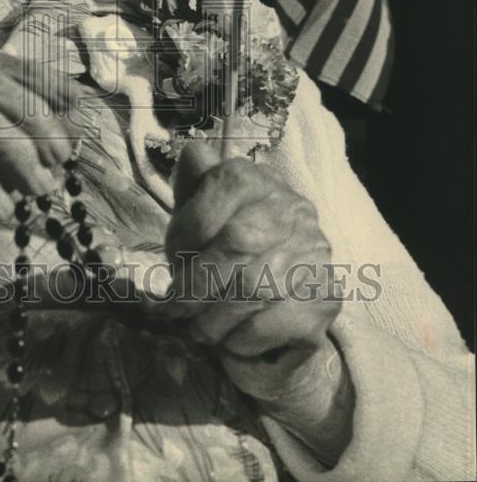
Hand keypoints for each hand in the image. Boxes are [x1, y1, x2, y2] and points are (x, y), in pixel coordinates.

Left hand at [165, 139, 340, 401]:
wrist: (273, 295)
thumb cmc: (221, 246)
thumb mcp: (199, 210)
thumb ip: (192, 183)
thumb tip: (192, 154)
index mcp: (256, 180)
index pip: (224, 188)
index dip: (188, 230)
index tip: (170, 263)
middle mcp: (292, 209)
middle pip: (238, 240)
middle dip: (197, 283)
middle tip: (175, 310)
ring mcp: (314, 254)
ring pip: (255, 286)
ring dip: (214, 317)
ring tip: (196, 330)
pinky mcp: (325, 299)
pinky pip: (276, 323)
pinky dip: (242, 339)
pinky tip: (230, 341)